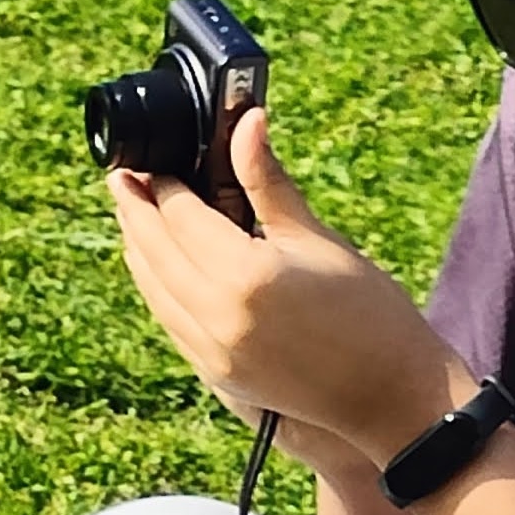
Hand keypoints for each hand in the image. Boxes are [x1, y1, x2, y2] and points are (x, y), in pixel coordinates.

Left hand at [110, 111, 466, 462]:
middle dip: (134, 210)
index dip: (162, 182)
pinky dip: (157, 287)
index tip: (153, 159)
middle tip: (124, 178)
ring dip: (138, 248)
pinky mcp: (216, 374)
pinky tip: (162, 266)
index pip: (180, 215)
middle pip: (152, 250)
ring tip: (136, 215)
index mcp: (245, 275)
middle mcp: (218, 317)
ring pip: (152, 289)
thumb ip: (267, 182)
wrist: (390, 394)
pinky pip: (169, 321)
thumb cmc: (369, 311)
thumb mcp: (317, 239)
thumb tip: (247, 120)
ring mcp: (213, 352)